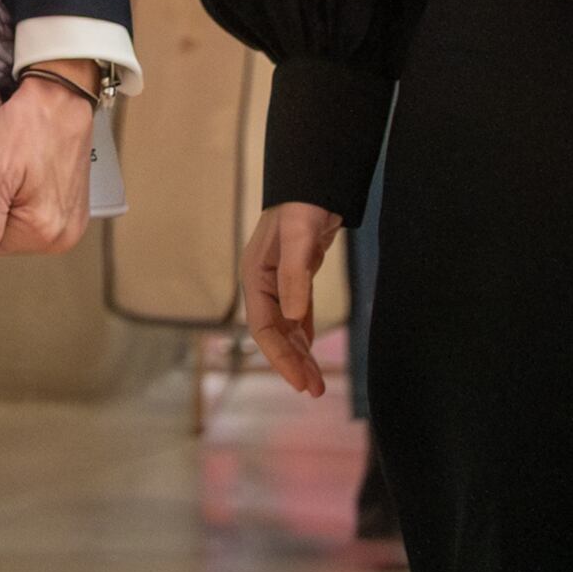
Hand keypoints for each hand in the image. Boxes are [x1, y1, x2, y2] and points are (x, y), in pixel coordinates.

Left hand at [0, 63, 98, 275]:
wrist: (60, 97)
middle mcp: (63, 234)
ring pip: (17, 221)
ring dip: (7, 198)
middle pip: (4, 234)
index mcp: (44, 233)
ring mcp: (71, 221)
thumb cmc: (30, 126)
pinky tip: (26, 170)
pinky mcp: (73, 207)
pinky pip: (35, 210)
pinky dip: (23, 193)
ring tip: (13, 167)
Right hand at [241, 200, 343, 396]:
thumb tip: (292, 318)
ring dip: (300, 354)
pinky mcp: (295, 279)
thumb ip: (295, 276)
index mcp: (255, 276)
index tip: (300, 382)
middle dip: (292, 362)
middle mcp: (263, 284)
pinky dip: (304, 337)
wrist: (314, 181)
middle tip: (315, 390)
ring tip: (317, 383)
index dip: (279, 357)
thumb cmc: (302, 205)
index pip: (262, 327)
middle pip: (273, 333)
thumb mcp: (298, 237)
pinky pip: (296, 317)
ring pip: (286, 328)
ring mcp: (278, 283)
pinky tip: (311, 353)